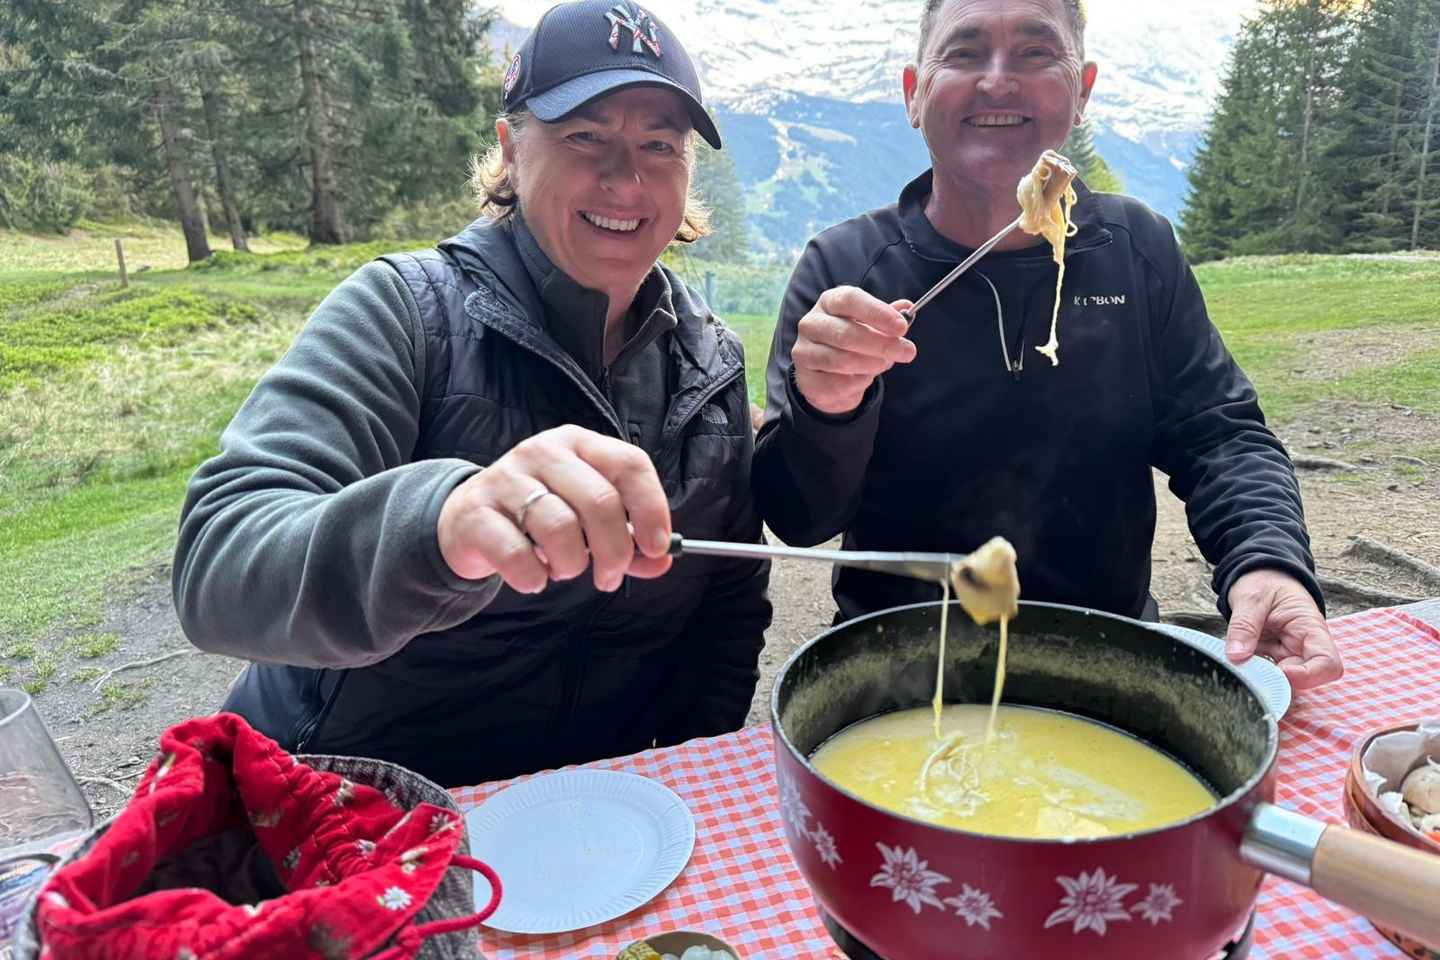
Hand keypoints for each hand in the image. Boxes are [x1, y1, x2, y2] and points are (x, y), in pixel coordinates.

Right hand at [437, 425, 672, 593]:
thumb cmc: (538, 518)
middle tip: (609, 577)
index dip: (652, 509)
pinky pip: (517, 554)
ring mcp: (505, 478)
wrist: (466, 521)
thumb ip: (627, 539)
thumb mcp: (585, 519)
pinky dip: (533, 577)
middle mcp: (543, 451)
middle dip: (615, 552)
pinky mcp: (475, 512)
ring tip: (563, 570)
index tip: (658, 547)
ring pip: (560, 528)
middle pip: (600, 501)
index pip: (630, 464)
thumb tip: (662, 561)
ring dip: (571, 565)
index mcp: (578, 444)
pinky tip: (533, 577)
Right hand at [791, 286, 916, 414]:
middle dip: (882, 344)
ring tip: (885, 364)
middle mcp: (811, 323)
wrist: (828, 375)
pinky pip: (837, 384)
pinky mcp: (804, 378)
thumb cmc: (852, 342)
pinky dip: (858, 383)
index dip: (877, 313)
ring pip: (842, 360)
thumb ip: (887, 317)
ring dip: (872, 365)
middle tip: (907, 352)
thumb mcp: (871, 324)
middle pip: (846, 333)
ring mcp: (804, 351)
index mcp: (829, 302)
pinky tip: (864, 377)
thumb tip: (907, 307)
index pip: (850, 300)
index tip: (901, 327)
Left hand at [1225, 569, 1342, 688]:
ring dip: (1263, 678)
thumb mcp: (1251, 598)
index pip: (1328, 663)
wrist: (1261, 575)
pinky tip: (1238, 663)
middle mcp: (1305, 646)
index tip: (1281, 672)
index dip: (1309, 676)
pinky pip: (1267, 673)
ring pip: (1285, 680)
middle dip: (1279, 681)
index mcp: (1310, 628)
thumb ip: (1244, 626)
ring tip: (1241, 664)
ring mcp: (1290, 653)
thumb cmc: (1265, 582)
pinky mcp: (1274, 657)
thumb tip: (1236, 656)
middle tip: (1250, 671)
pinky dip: (1253, 673)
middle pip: (1307, 679)